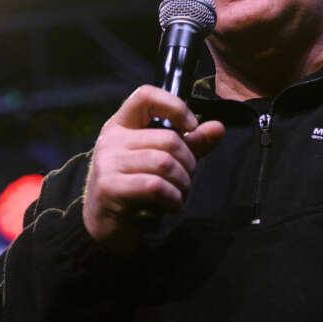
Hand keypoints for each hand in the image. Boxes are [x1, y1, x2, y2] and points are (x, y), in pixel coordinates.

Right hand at [82, 85, 224, 255]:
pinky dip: (173, 198)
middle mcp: (111, 139)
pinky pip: (155, 186)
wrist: (104, 226)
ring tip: (180, 194)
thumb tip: (218, 127)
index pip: (145, 96)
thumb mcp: (163, 161)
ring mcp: (108, 163)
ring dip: (183, 182)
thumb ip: (190, 144)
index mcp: (122, 125)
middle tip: (187, 178)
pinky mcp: (110, 187)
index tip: (191, 128)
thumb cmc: (136, 189)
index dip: (174, 106)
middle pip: (167, 138)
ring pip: (164, 163)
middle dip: (189, 162)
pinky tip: (173, 206)